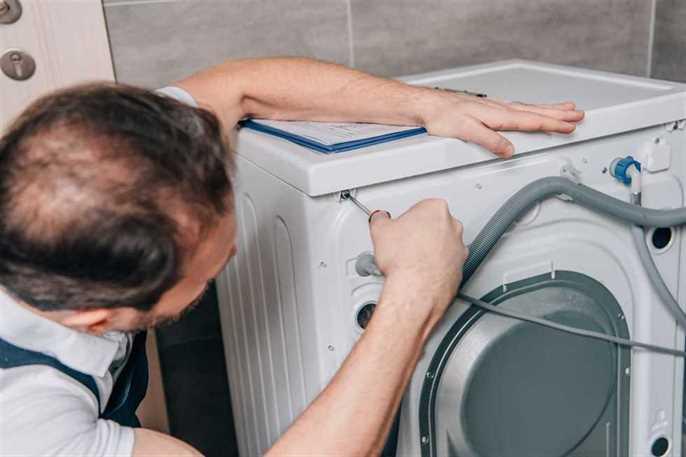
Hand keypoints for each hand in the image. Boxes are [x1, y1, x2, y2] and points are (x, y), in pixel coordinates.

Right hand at [369, 199, 467, 323]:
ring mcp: (459, 247)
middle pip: (434, 224)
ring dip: (429, 249)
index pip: (420, 207)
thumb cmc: (404, 259)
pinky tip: (421, 270)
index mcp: (435, 209)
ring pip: (443, 244)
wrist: (416, 288)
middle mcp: (453, 226)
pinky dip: (436, 265)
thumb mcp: (380, 230)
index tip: (400, 228)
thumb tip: (380, 219)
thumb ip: (380, 219)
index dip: (406, 219)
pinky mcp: (460, 268)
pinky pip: (447, 262)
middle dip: (420, 232)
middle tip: (404, 243)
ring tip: (411, 259)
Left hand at [420, 91, 584, 157]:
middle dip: (558, 114)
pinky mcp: (488, 108)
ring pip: (528, 108)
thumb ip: (490, 141)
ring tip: (565, 109)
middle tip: (579, 115)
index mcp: (497, 115)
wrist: (428, 105)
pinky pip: (517, 108)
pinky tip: (533, 110)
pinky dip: (531, 108)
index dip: (552, 124)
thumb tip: (509, 150)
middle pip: (535, 111)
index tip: (570, 125)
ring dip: (548, 109)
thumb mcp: (466, 131)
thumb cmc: (442, 116)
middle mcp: (498, 109)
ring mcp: (494, 107)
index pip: (531, 120)